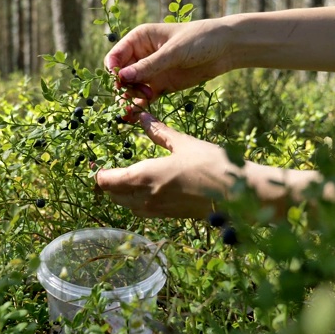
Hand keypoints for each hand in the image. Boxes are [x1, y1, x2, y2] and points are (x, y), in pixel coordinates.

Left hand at [95, 112, 240, 217]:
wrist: (237, 195)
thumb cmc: (210, 164)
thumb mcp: (183, 143)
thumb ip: (159, 132)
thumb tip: (142, 117)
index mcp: (144, 177)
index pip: (107, 181)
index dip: (98, 174)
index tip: (96, 164)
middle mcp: (146, 197)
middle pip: (114, 196)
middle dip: (107, 185)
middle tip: (108, 170)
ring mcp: (158, 210)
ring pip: (127, 206)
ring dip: (121, 195)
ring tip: (124, 180)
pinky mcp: (170, 216)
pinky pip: (143, 211)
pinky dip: (136, 202)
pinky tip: (146, 191)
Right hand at [105, 20, 233, 106]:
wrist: (225, 49)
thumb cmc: (200, 40)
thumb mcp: (174, 51)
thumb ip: (149, 65)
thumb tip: (123, 77)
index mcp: (140, 39)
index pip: (116, 56)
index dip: (113, 70)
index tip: (120, 81)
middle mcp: (141, 55)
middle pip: (121, 75)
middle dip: (124, 87)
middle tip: (139, 93)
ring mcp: (150, 72)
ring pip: (130, 88)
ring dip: (130, 98)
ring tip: (140, 104)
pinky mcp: (160, 86)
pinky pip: (143, 98)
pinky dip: (138, 107)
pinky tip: (134, 116)